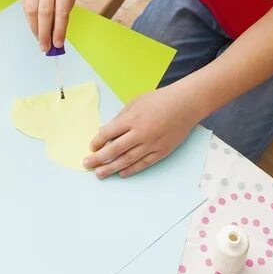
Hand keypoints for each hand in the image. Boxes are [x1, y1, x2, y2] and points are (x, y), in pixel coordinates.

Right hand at [20, 0, 76, 52]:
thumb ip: (62, 12)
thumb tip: (55, 36)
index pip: (61, 12)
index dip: (59, 30)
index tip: (58, 45)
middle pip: (44, 12)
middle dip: (44, 32)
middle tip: (45, 48)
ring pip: (31, 10)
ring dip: (34, 28)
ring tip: (39, 40)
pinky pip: (25, 6)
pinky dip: (29, 19)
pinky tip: (34, 27)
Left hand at [83, 84, 199, 178]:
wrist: (185, 105)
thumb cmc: (159, 100)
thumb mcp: (136, 102)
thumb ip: (120, 118)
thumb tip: (105, 131)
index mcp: (132, 119)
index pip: (108, 133)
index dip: (97, 142)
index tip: (91, 147)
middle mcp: (140, 133)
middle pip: (114, 149)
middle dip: (98, 159)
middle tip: (87, 165)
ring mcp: (151, 144)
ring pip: (127, 160)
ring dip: (111, 168)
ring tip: (100, 174)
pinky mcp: (162, 152)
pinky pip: (143, 164)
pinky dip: (131, 169)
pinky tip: (121, 173)